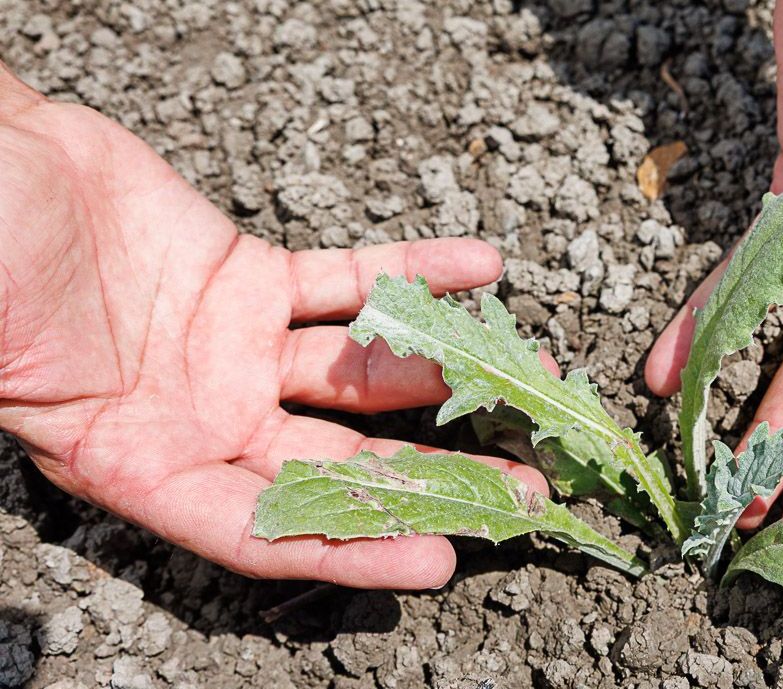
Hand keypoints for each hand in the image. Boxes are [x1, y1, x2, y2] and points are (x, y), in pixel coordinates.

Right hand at [0, 66, 547, 587]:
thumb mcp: (19, 364)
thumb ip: (99, 427)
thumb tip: (175, 471)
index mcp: (143, 464)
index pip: (265, 530)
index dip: (351, 551)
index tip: (438, 560)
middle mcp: (203, 416)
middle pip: (338, 465)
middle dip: (431, 480)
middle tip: (521, 493)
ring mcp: (235, 348)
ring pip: (358, 372)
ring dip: (441, 373)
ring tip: (523, 373)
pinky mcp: (253, 279)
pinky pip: (348, 282)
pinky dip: (413, 275)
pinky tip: (480, 268)